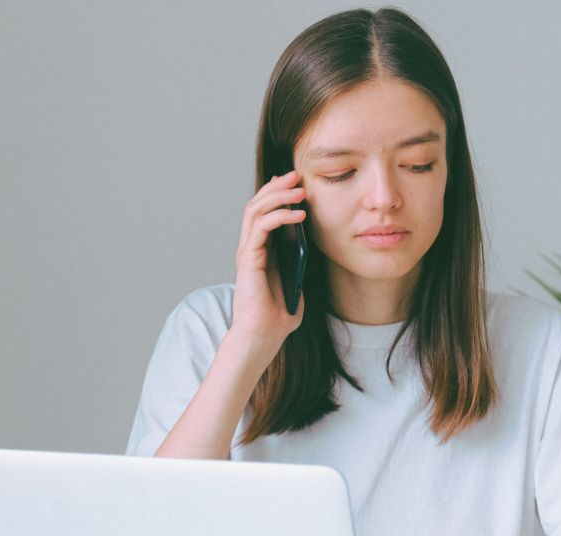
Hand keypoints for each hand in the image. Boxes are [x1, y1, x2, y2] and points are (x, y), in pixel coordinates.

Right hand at [230, 169, 307, 346]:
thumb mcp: (297, 279)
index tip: (296, 182)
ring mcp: (247, 252)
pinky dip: (279, 216)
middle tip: (296, 175)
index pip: (263, 212)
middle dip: (276, 187)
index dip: (277, 194)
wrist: (264, 335)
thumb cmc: (279, 314)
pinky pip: (261, 228)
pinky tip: (299, 214)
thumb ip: (300, 261)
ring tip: (298, 189)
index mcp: (261, 250)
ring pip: (255, 210)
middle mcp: (250, 247)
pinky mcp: (249, 259)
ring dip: (277, 196)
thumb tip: (312, 241)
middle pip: (257, 205)